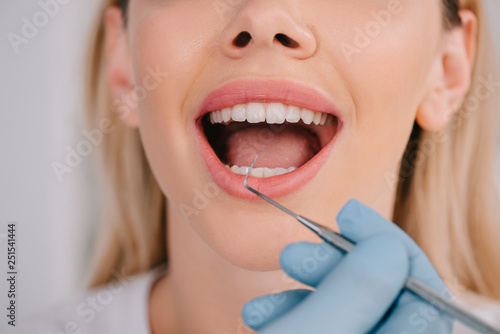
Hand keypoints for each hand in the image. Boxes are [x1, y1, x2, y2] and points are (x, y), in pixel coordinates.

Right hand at [242, 199, 452, 333]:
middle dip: (332, 262)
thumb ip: (355, 294)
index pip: (422, 289)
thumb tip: (387, 248)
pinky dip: (292, 311)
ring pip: (346, 303)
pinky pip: (323, 319)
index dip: (386, 244)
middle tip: (291, 255)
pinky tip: (259, 314)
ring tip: (263, 300)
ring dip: (302, 287)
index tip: (346, 215)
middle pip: (380, 290)